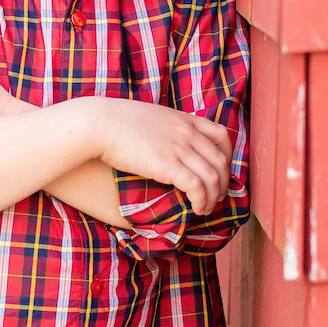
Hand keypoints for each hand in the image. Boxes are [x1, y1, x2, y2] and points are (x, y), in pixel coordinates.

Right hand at [95, 98, 231, 216]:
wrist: (100, 123)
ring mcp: (179, 149)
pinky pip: (197, 187)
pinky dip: (201, 201)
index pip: (222, 136)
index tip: (220, 172)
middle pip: (220, 162)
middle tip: (216, 198)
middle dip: (223, 184)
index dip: (227, 158)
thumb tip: (165, 142)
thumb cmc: (116, 121)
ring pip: (213, 178)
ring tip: (205, 209)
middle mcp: (187, 133)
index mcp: (185, 119)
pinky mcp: (168, 166)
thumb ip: (166, 128)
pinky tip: (195, 209)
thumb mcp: (151, 117)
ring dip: (214, 198)